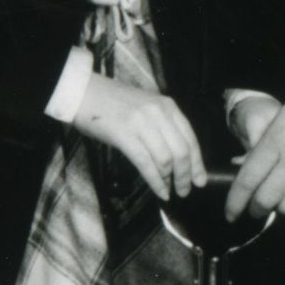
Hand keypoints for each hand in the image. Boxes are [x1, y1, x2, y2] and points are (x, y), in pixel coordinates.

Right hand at [71, 73, 207, 203]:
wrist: (85, 93)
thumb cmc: (114, 103)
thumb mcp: (147, 107)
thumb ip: (163, 126)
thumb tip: (177, 158)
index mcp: (167, 106)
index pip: (190, 138)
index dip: (197, 162)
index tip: (200, 179)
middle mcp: (158, 113)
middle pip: (181, 151)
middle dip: (186, 175)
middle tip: (185, 191)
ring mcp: (141, 123)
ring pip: (166, 159)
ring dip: (171, 179)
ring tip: (171, 191)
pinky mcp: (124, 135)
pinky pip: (146, 163)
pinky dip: (156, 181)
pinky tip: (160, 191)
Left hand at [227, 79, 284, 219]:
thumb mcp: (283, 117)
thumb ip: (264, 144)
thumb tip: (246, 168)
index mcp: (277, 142)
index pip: (248, 181)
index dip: (235, 202)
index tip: (231, 214)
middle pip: (266, 200)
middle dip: (256, 209)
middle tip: (256, 209)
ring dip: (281, 207)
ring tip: (281, 200)